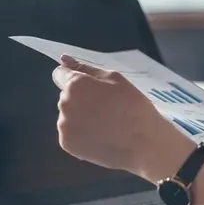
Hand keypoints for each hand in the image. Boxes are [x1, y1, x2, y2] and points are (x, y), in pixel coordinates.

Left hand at [52, 56, 193, 180]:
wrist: (143, 143)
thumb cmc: (133, 106)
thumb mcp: (115, 79)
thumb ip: (87, 69)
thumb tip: (64, 60)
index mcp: (75, 85)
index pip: (60, 74)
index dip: (76, 79)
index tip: (91, 87)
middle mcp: (64, 105)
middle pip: (66, 96)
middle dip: (80, 98)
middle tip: (105, 107)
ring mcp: (64, 127)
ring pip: (68, 115)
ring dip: (80, 116)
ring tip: (104, 124)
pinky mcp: (67, 145)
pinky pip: (70, 133)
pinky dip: (81, 134)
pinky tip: (99, 136)